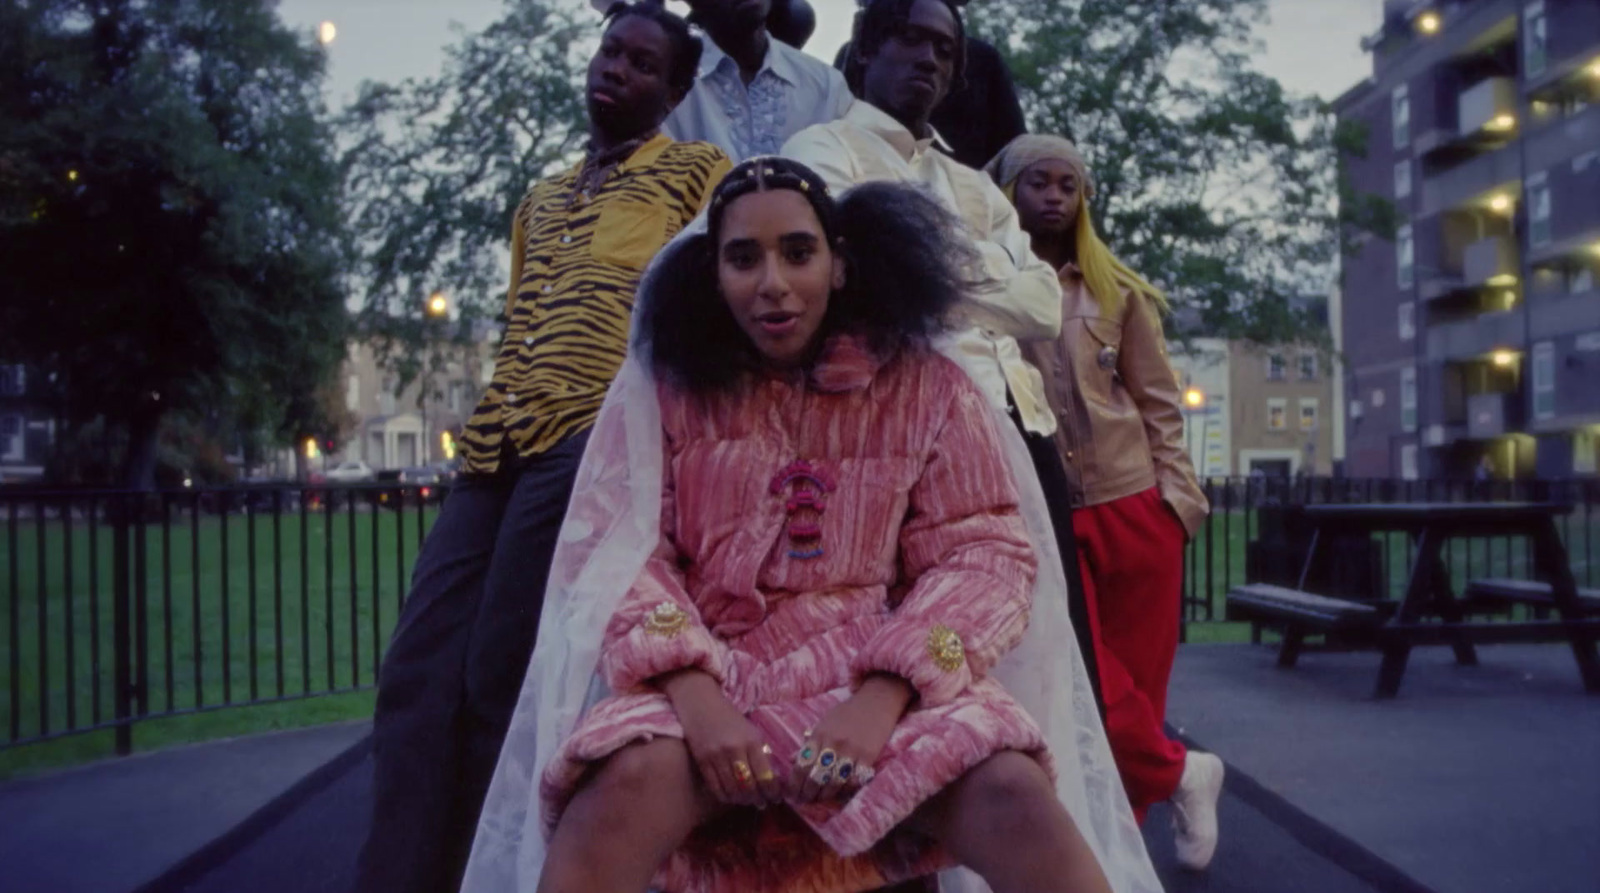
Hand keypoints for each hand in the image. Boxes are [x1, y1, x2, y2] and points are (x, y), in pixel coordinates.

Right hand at [658, 669, 781, 807]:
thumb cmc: (729, 718)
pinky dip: (726, 797)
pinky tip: (732, 797)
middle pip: (750, 787)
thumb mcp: (750, 730)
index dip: (772, 792)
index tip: (776, 797)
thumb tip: (770, 780)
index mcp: (752, 741)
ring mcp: (716, 757)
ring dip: (742, 800)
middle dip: (758, 799)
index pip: (766, 775)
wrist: (700, 704)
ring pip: (733, 791)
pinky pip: (716, 788)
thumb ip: (760, 752)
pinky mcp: (702, 762)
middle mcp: (735, 750)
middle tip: (762, 803)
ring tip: (748, 801)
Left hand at [791, 674, 912, 802]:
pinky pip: (854, 781)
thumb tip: (792, 760)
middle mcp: (833, 744)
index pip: (801, 765)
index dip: (794, 783)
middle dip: (807, 793)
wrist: (876, 701)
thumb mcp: (824, 723)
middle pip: (815, 777)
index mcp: (819, 734)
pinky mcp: (869, 757)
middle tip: (804, 801)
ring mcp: (851, 751)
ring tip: (820, 799)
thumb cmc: (847, 712)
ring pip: (834, 783)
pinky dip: (846, 789)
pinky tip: (841, 792)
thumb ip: (809, 742)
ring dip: (825, 795)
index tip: (792, 794)